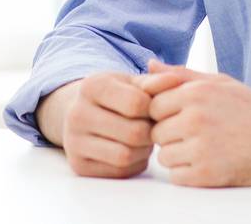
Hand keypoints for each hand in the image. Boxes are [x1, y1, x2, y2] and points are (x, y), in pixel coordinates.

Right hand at [38, 72, 157, 178]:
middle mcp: (77, 113)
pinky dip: (133, 164)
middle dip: (150, 132)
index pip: (136, 103)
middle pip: (134, 133)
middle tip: (150, 127)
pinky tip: (131, 151)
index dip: (153, 109)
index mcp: (91, 85)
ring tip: (142, 139)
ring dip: (143, 150)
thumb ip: (155, 82)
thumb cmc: (116, 96)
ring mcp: (74, 141)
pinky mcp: (79, 165)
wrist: (83, 114)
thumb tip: (176, 80)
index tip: (151, 108)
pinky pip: (119, 171)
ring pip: (125, 155)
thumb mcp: (132, 83)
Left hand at [142, 61, 250, 186]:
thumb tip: (150, 65)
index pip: (152, 105)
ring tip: (204, 149)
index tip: (182, 118)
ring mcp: (201, 147)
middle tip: (196, 136)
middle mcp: (195, 118)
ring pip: (163, 156)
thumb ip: (182, 74)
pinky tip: (208, 163)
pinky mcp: (208, 174)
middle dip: (170, 135)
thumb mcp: (220, 82)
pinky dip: (187, 174)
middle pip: (156, 132)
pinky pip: (176, 176)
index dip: (164, 114)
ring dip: (178, 156)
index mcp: (196, 93)